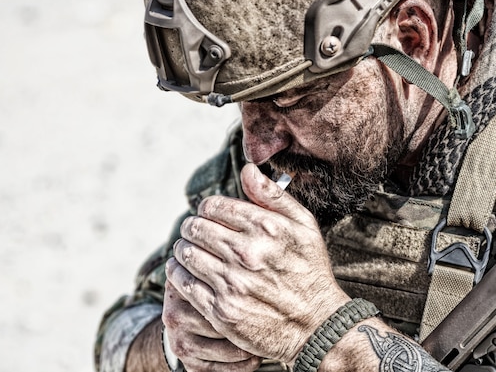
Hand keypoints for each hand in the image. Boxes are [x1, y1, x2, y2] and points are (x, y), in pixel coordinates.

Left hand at [166, 163, 349, 362]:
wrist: (318, 325)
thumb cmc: (311, 271)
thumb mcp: (304, 226)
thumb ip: (273, 196)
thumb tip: (247, 169)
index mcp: (266, 228)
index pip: (213, 206)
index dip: (206, 208)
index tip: (209, 215)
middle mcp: (247, 253)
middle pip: (195, 228)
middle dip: (192, 227)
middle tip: (195, 232)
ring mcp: (233, 283)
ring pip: (186, 254)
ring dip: (182, 249)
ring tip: (188, 251)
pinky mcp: (222, 311)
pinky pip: (184, 284)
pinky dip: (177, 274)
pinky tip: (183, 272)